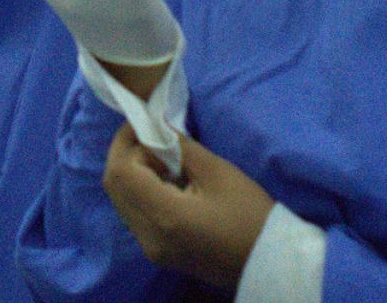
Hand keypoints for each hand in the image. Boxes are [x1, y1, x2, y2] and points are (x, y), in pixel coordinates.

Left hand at [103, 125, 275, 290]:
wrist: (271, 264)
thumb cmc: (252, 216)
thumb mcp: (218, 172)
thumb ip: (179, 147)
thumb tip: (155, 127)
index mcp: (164, 217)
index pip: (121, 172)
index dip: (124, 141)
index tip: (143, 122)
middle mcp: (148, 236)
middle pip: (115, 186)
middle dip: (127, 155)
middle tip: (152, 137)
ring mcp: (151, 249)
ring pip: (122, 200)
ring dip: (133, 173)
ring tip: (162, 158)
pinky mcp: (158, 253)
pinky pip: (134, 215)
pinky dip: (140, 192)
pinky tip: (165, 182)